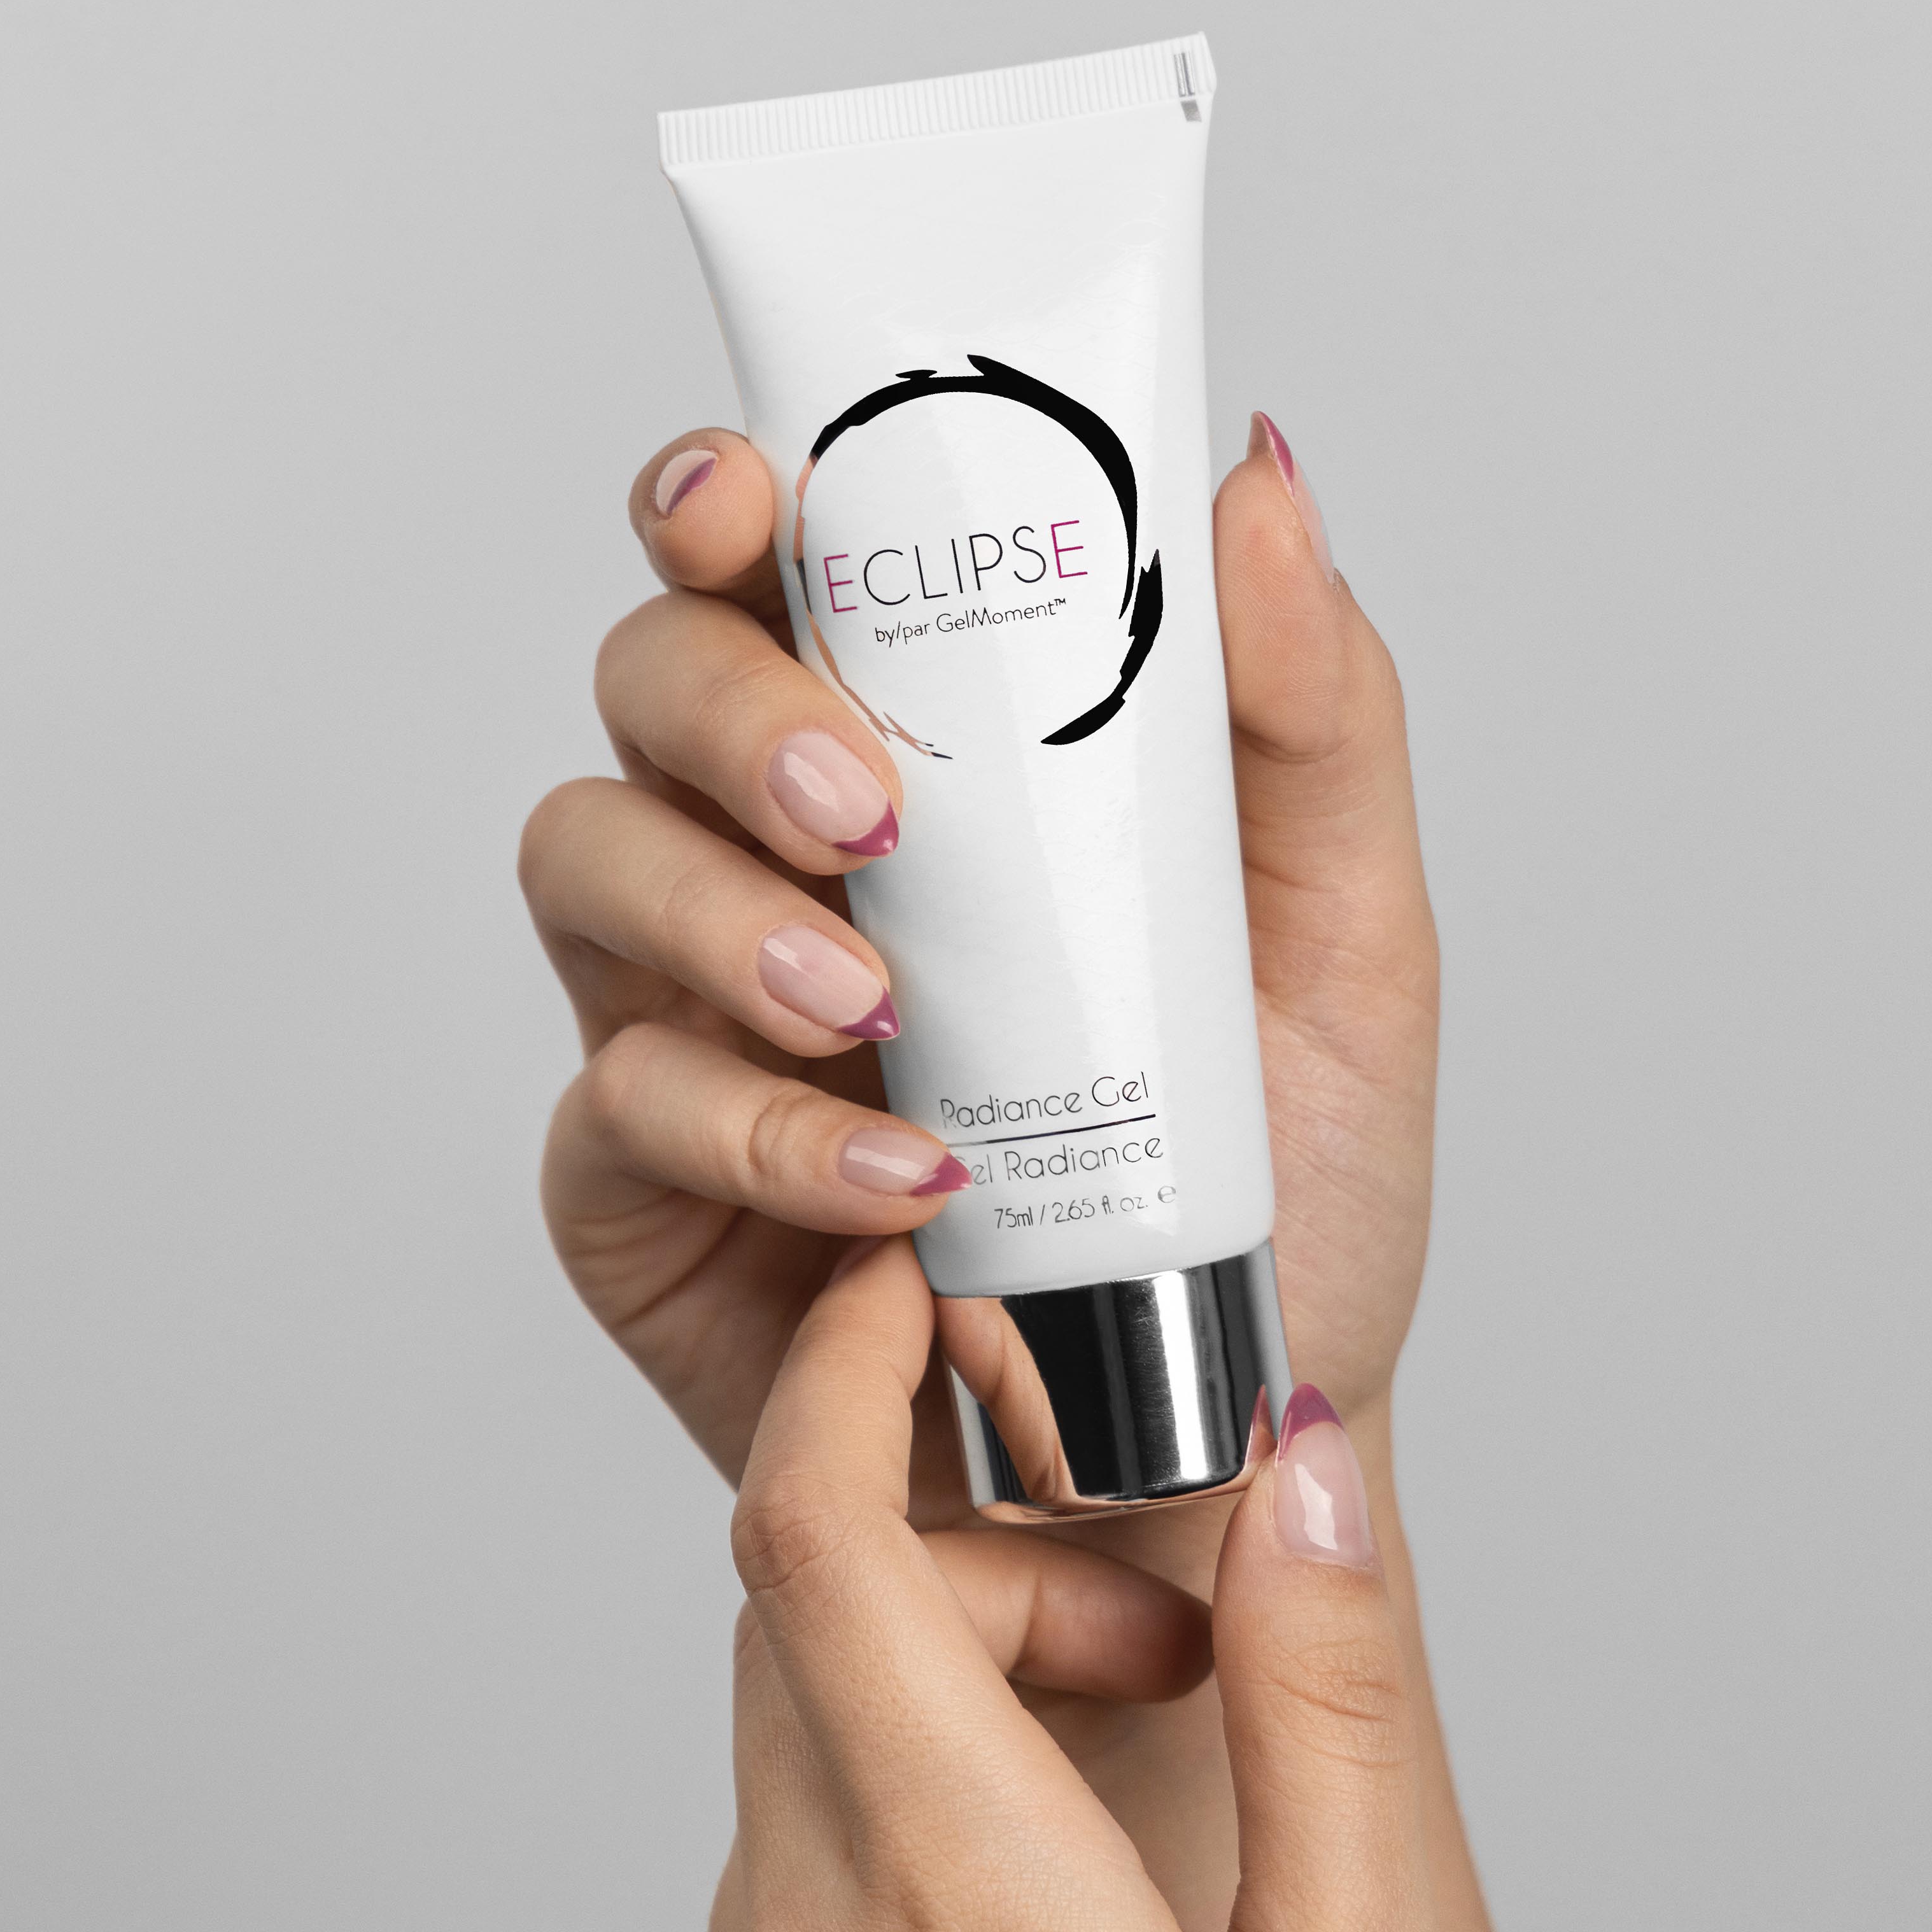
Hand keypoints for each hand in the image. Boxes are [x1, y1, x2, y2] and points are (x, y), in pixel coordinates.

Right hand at [521, 415, 1433, 1510]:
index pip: (781, 572)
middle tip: (868, 807)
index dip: (727, 501)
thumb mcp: (1347, 948)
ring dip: (713, 908)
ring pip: (584, 862)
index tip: (752, 499)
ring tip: (873, 1002)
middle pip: (649, 683)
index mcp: (927, 761)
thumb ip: (1309, 716)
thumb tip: (1256, 481)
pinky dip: (751, 1130)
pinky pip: (619, 1104)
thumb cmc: (1265, 1192)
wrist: (1209, 1450)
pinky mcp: (637, 1185)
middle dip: (732, 710)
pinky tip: (894, 1186)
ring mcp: (684, 1014)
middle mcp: (776, 860)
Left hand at [692, 1244, 1496, 1931]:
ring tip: (1132, 1883)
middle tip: (1158, 1675)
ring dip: (935, 1764)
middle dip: (965, 1592)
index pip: (815, 1541)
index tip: (908, 1299)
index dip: (845, 1380)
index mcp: (957, 1905)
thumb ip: (1319, 1703)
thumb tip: (1297, 1470)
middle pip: (809, 1659)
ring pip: (796, 1813)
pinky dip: (893, 1920)